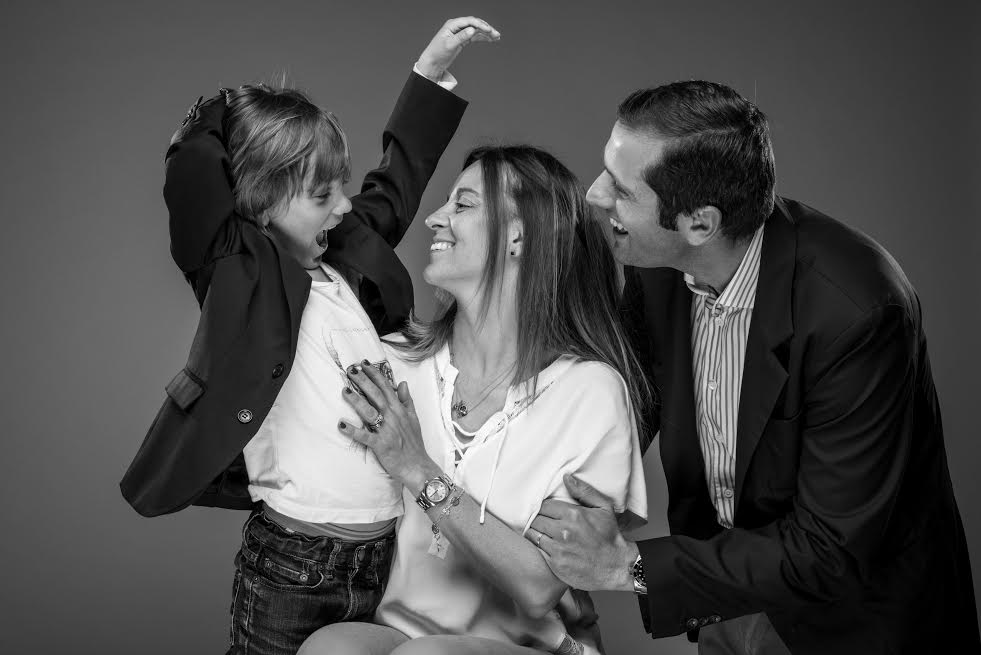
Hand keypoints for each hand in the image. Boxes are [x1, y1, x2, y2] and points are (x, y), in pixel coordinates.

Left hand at [339, 360, 440, 491]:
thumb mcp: (413, 418)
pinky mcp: (380, 445)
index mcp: (399, 410)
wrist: (417, 466)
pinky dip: (353, 431)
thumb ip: (407, 400)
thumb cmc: (414, 444)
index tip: (364, 363)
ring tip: (344, 390)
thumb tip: (402, 383)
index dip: (375, 374)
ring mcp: (386, 430)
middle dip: (363, 381)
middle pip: (376, 395)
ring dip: (356, 401)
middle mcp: (393, 417)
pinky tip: (341, 425)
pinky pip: (365, 437)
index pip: (386, 387)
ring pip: (369, 412)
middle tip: (351, 369)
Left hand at [416, 16, 499, 80]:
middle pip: (475, 24)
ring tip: (497, 37)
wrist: (433, 62)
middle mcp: (457, 26)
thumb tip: (472, 30)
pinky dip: (482, 38)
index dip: (480, 24)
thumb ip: (461, 37)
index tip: (489, 30)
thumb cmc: (437, 53)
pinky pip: (474, 36)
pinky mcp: (462, 39)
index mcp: (452, 24)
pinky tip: (490, 40)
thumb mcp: (449, 45)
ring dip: (486, 33)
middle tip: (496, 34)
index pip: (469, 21)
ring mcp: (460, 32)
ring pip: (476, 30)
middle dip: (486, 28)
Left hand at [527, 474, 637, 591]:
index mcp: (573, 515)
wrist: (616, 566)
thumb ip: (584, 491)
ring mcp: (558, 549)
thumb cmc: (610, 536)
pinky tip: (547, 546)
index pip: (544, 505)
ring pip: (533, 534)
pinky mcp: (555, 564)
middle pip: (536, 519)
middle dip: (539, 519)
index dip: (544, 508)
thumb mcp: (603, 508)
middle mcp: (563, 531)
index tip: (547, 512)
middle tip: (545, 522)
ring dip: (536, 533)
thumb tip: (566, 477)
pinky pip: (537, 551)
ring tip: (544, 533)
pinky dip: (539, 547)